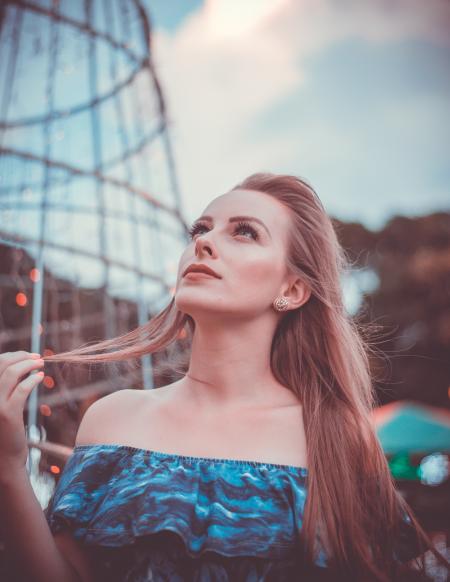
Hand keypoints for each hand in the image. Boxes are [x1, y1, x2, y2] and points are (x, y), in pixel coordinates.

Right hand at [0, 351, 44, 475]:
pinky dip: (32, 379)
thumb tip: (18, 365)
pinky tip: (40, 377)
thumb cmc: (2, 431)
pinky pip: (21, 389)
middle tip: (37, 357)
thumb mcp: (1, 405)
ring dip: (28, 364)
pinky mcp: (7, 414)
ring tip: (41, 364)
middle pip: (1, 364)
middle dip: (21, 356)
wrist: (3, 459)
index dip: (11, 356)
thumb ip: (5, 387)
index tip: (26, 355)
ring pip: (11, 373)